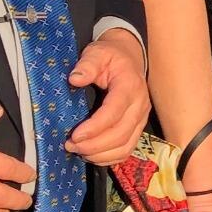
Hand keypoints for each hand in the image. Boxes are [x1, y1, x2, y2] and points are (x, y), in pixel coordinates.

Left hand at [64, 30, 148, 165]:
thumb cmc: (110, 57)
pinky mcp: (137, 128)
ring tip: (78, 152)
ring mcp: (140, 119)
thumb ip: (87, 64)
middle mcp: (140, 106)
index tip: (75, 136)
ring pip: (125, 146)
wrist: (129, 58)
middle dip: (95, 145)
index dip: (95, 127)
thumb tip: (75, 79)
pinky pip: (127, 150)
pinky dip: (109, 158)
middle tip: (70, 146)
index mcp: (130, 86)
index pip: (115, 112)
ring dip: (101, 154)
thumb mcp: (97, 53)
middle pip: (121, 134)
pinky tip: (91, 156)